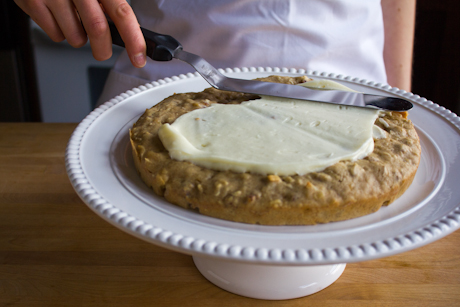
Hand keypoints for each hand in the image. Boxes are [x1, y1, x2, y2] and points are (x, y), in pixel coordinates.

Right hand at [14, 0, 145, 67]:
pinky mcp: (34, 3)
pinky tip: (58, 16)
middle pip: (98, 30)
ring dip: (79, 38)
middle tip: (102, 52)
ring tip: (74, 21)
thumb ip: (110, 5)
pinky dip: (60, 33)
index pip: (122, 13)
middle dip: (103, 49)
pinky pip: (55, 35)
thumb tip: (127, 32)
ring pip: (75, 38)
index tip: (139, 57)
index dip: (134, 39)